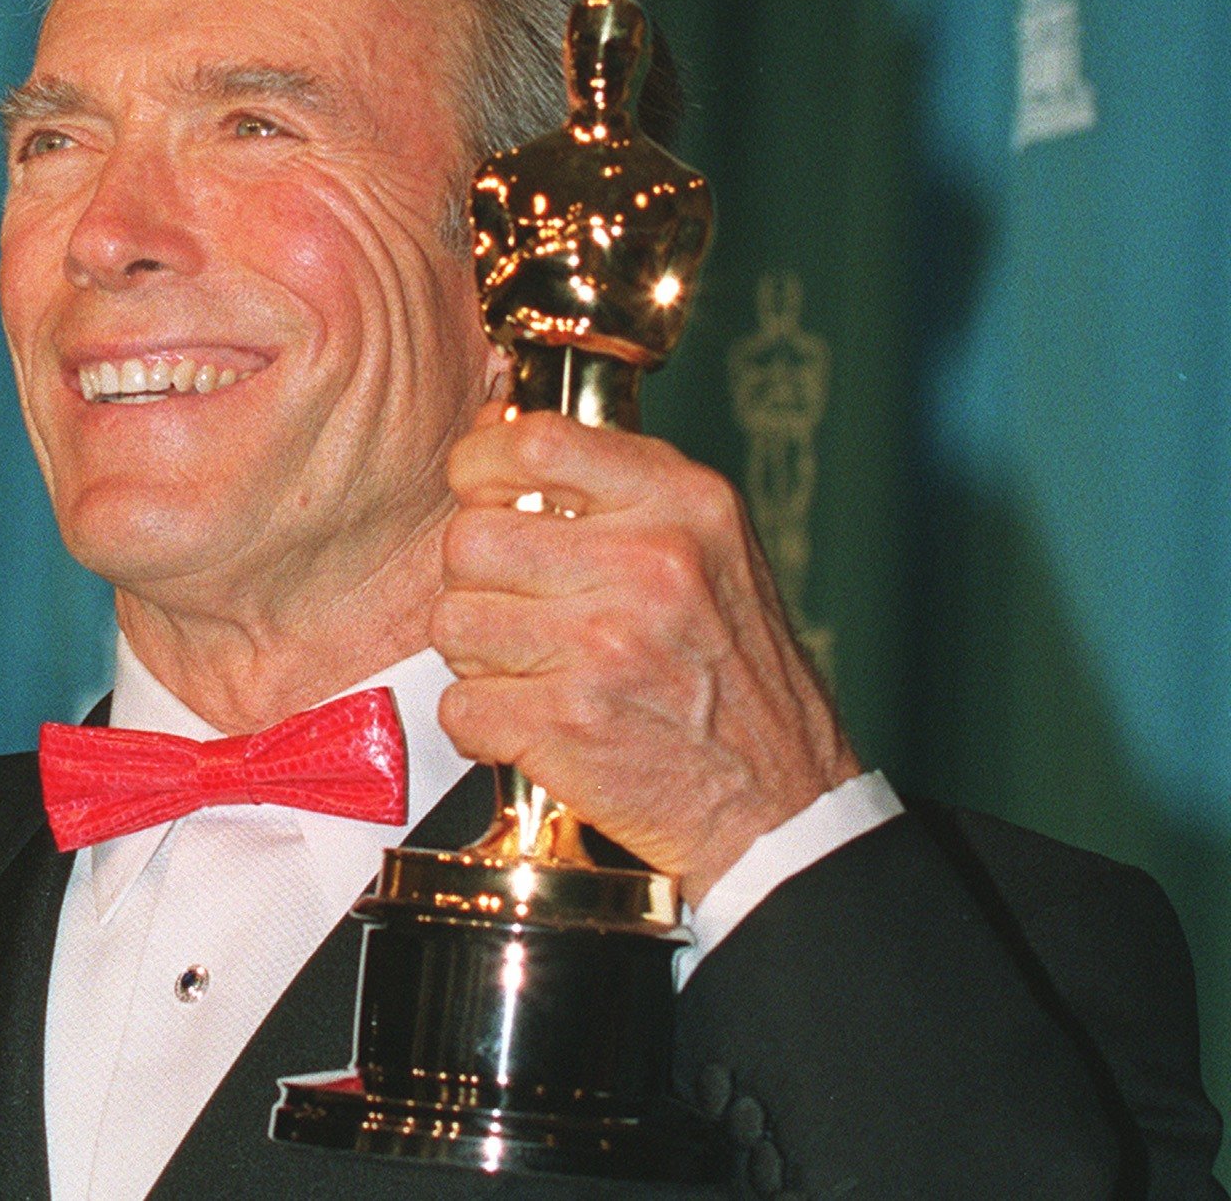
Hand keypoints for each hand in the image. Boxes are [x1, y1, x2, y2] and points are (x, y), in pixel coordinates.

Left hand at [433, 403, 858, 902]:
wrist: (780, 807)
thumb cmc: (732, 671)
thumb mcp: (709, 547)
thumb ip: (611, 488)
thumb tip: (491, 427)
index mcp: (684, 502)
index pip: (534, 441)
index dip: (480, 465)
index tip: (482, 494)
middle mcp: (649, 563)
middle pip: (470, 538)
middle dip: (477, 582)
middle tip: (522, 614)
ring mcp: (606, 646)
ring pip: (453, 620)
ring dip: (478, 656)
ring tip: (537, 672)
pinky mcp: (567, 724)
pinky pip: (459, 704)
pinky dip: (481, 726)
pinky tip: (533, 727)